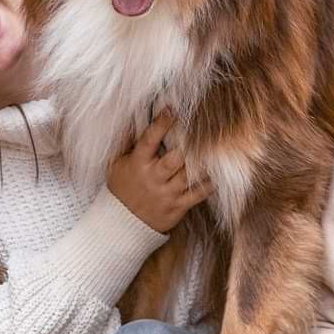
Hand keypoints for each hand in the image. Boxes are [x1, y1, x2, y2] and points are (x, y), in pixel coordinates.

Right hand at [107, 110, 209, 232]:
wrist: (122, 223)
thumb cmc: (120, 188)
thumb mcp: (116, 164)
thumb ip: (126, 141)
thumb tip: (136, 117)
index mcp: (137, 164)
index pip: (149, 139)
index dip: (161, 123)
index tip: (171, 110)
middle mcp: (153, 178)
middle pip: (175, 158)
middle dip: (187, 145)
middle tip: (199, 131)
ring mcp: (167, 193)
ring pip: (189, 175)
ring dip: (202, 161)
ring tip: (214, 147)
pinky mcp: (178, 207)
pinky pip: (199, 194)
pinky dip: (209, 183)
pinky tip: (217, 172)